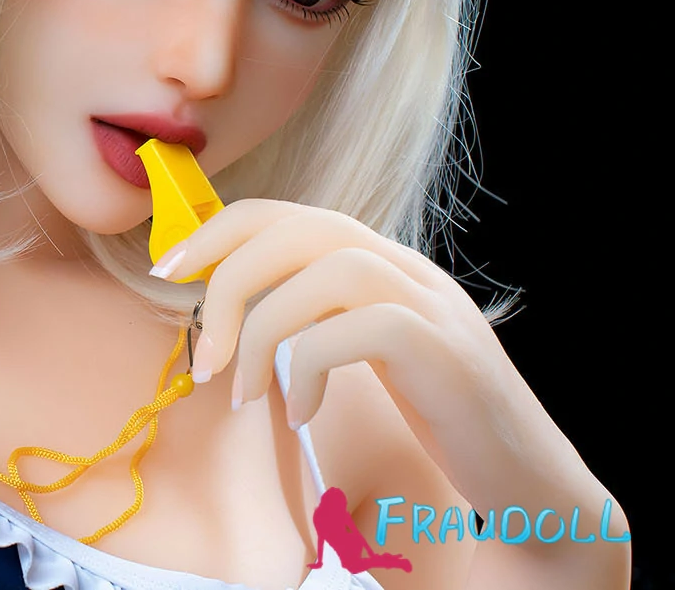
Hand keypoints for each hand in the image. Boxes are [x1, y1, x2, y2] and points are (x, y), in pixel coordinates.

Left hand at [153, 199, 612, 522]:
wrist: (529, 483)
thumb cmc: (433, 422)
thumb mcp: (363, 356)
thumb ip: (312, 322)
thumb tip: (228, 316)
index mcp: (381, 265)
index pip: (290, 214)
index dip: (220, 232)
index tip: (168, 271)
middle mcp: (409, 271)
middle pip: (301, 228)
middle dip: (229, 278)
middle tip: (202, 351)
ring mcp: (433, 307)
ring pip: (328, 269)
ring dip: (265, 331)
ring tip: (247, 394)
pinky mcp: (447, 354)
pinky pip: (359, 331)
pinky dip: (310, 368)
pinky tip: (300, 412)